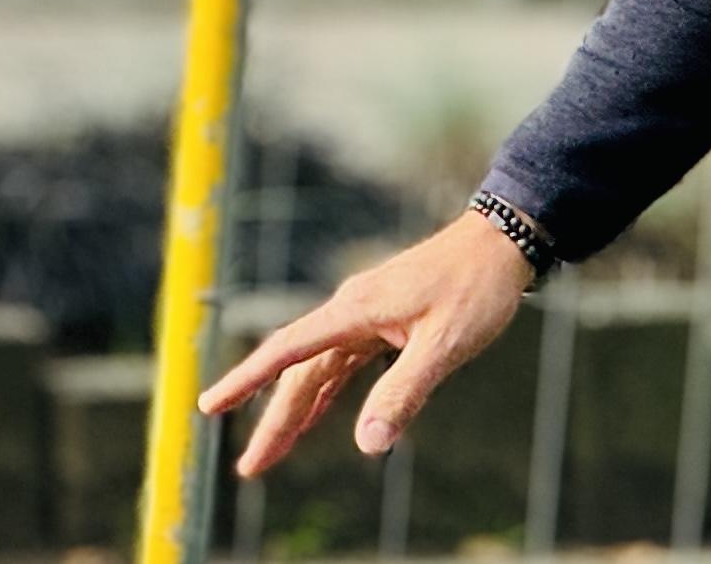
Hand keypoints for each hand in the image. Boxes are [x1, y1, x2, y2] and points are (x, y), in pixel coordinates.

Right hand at [198, 212, 533, 475]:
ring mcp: (366, 315)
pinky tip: (314, 417)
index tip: (209, 404)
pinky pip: (341, 362)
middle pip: (297, 371)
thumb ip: (404, 392)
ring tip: (271, 453)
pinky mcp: (383, 320)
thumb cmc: (476, 288)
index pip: (286, 351)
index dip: (245, 380)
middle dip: (272, 420)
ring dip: (294, 411)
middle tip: (250, 468)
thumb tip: (368, 444)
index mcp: (354, 311)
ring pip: (317, 370)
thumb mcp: (444, 345)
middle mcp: (350, 311)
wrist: (501, 241)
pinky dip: (324, 392)